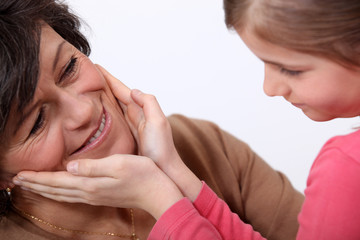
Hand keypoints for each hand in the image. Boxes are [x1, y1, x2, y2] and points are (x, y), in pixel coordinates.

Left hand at [14, 155, 182, 218]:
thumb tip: (69, 166)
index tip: (19, 175)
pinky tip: (60, 190)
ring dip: (45, 190)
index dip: (37, 178)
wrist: (157, 191)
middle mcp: (89, 192)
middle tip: (17, 181)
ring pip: (63, 195)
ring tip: (32, 186)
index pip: (57, 181)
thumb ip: (92, 166)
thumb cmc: (142, 174)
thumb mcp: (118, 164)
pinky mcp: (101, 197)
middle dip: (36, 185)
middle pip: (56, 190)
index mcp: (90, 183)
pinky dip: (60, 193)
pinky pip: (73, 196)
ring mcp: (95, 196)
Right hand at [98, 65, 202, 200]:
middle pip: (115, 96)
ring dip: (100, 98)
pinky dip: (102, 115)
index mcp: (141, 110)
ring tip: (85, 90)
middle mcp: (134, 116)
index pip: (122, 90)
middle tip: (85, 75)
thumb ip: (149, 103)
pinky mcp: (124, 139)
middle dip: (102, 85)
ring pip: (112, 108)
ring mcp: (129, 127)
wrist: (164, 171)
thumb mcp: (159, 122)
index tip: (95, 67)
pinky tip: (92, 115)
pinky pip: (110, 123)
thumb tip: (134, 90)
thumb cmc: (162, 148)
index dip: (109, 79)